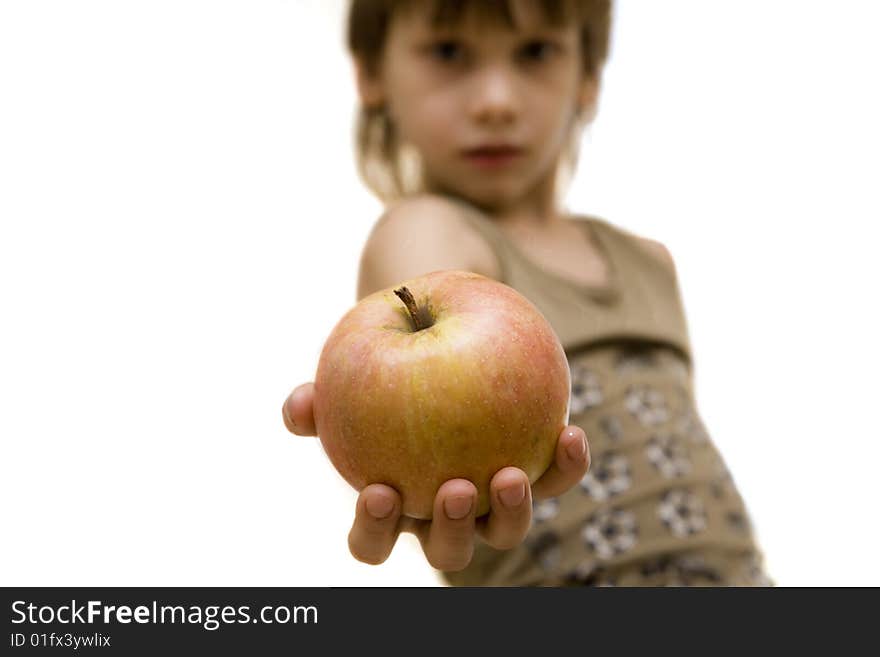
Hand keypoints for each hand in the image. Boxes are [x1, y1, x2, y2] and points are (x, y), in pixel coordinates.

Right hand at [282, 382, 589, 571]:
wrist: (444, 350)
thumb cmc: (383, 379)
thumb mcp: (347, 382)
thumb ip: (319, 399)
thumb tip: (297, 405)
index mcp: (396, 506)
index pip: (374, 541)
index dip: (374, 531)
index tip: (377, 490)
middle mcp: (445, 516)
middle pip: (447, 553)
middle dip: (451, 530)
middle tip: (455, 490)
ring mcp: (493, 503)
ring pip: (504, 532)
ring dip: (511, 512)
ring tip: (509, 475)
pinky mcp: (538, 474)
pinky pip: (555, 479)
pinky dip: (567, 465)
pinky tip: (569, 432)